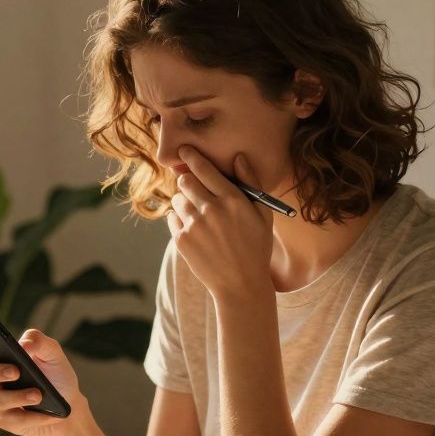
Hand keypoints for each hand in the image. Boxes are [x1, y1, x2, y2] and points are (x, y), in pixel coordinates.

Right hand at [0, 328, 90, 435]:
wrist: (69, 408)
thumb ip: (40, 342)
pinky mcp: (6, 421)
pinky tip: (48, 414)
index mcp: (0, 358)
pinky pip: (12, 419)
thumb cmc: (56, 377)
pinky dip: (32, 416)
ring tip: (38, 395)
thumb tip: (24, 344)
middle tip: (16, 371)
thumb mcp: (53, 354)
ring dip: (18, 397)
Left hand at [167, 145, 274, 299]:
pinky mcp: (182, 240)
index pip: (205, 169)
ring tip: (199, 217)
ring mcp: (195, 225)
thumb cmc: (256, 248)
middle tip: (195, 191)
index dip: (191, 157)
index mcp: (233, 200)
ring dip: (184, 202)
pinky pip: (172, 218)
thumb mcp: (263, 215)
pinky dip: (179, 220)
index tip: (183, 150)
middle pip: (185, 181)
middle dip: (188, 182)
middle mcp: (212, 210)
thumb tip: (238, 156)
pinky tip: (195, 231)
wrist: (241, 285)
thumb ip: (251, 183)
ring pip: (177, 199)